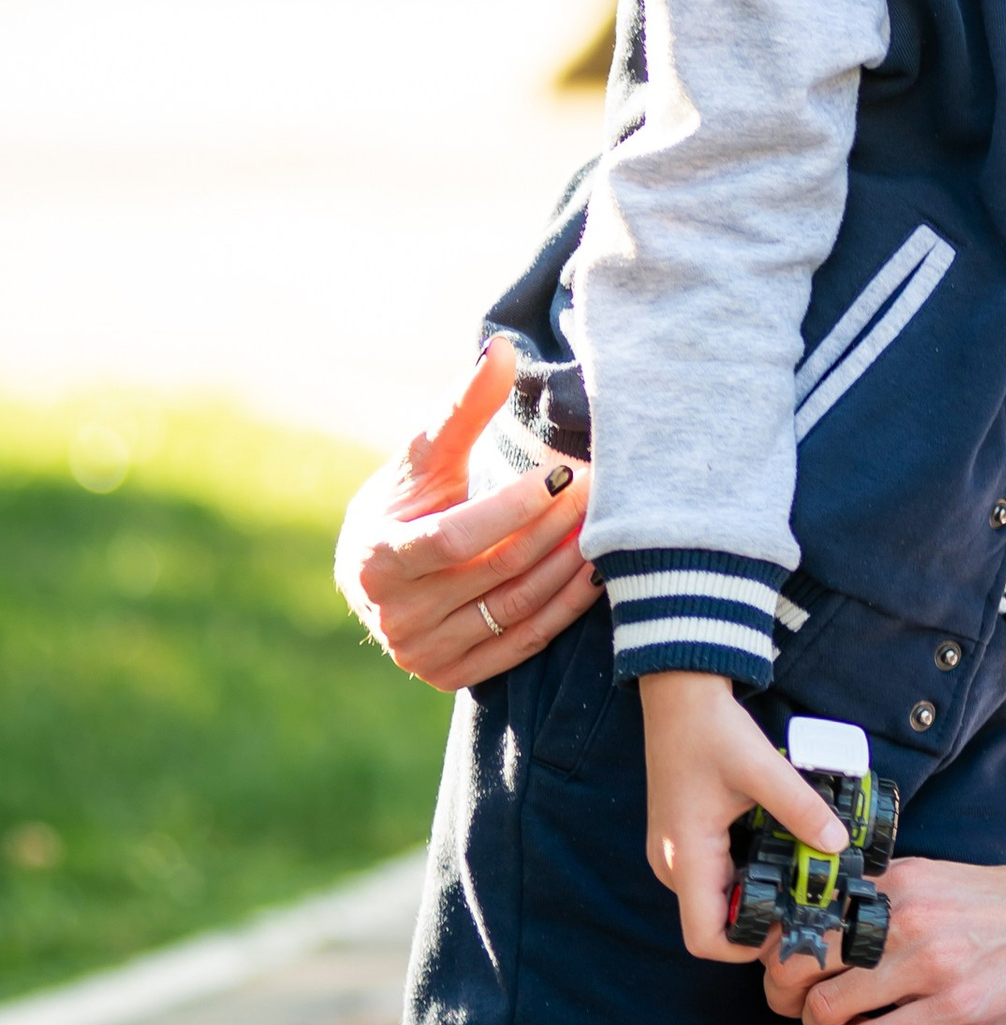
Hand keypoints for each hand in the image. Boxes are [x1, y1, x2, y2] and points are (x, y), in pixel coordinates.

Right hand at [338, 344, 598, 691]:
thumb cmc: (407, 500)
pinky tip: (598, 570)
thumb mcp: (425, 455)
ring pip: (516, 609)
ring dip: (570, 565)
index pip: (455, 538)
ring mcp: (422, 653)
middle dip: (556, 527)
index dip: (514, 508)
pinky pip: (524, 642)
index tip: (565, 473)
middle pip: (496, 571)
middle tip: (604, 488)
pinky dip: (566, 607)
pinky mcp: (451, 675)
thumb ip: (462, 406)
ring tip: (609, 522)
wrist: (379, 572)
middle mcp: (394, 616)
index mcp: (376, 560)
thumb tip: (501, 348)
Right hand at [638, 672, 848, 964]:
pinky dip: (744, 875)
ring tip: (797, 876)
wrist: (678, 695)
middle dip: (759, 921)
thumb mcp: (762, 769)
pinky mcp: (683, 839)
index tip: (787, 927)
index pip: (704, 939)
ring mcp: (675, 853)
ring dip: (753, 896)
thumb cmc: (710, 730)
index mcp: (686, 858)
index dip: (745, 949)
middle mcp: (673, 864)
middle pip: (713, 923)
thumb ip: (801, 809)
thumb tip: (838, 844)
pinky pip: (713, 876)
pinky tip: (777, 851)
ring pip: (715, 900)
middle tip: (806, 902)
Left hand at [800, 853, 1005, 1024]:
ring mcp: (931, 964)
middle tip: (798, 1006)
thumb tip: (854, 923)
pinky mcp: (957, 1012)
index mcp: (907, 879)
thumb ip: (907, 899)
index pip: (809, 908)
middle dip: (787, 990)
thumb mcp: (963, 883)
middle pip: (800, 958)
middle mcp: (909, 916)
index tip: (791, 961)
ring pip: (825, 1007)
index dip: (787, 942)